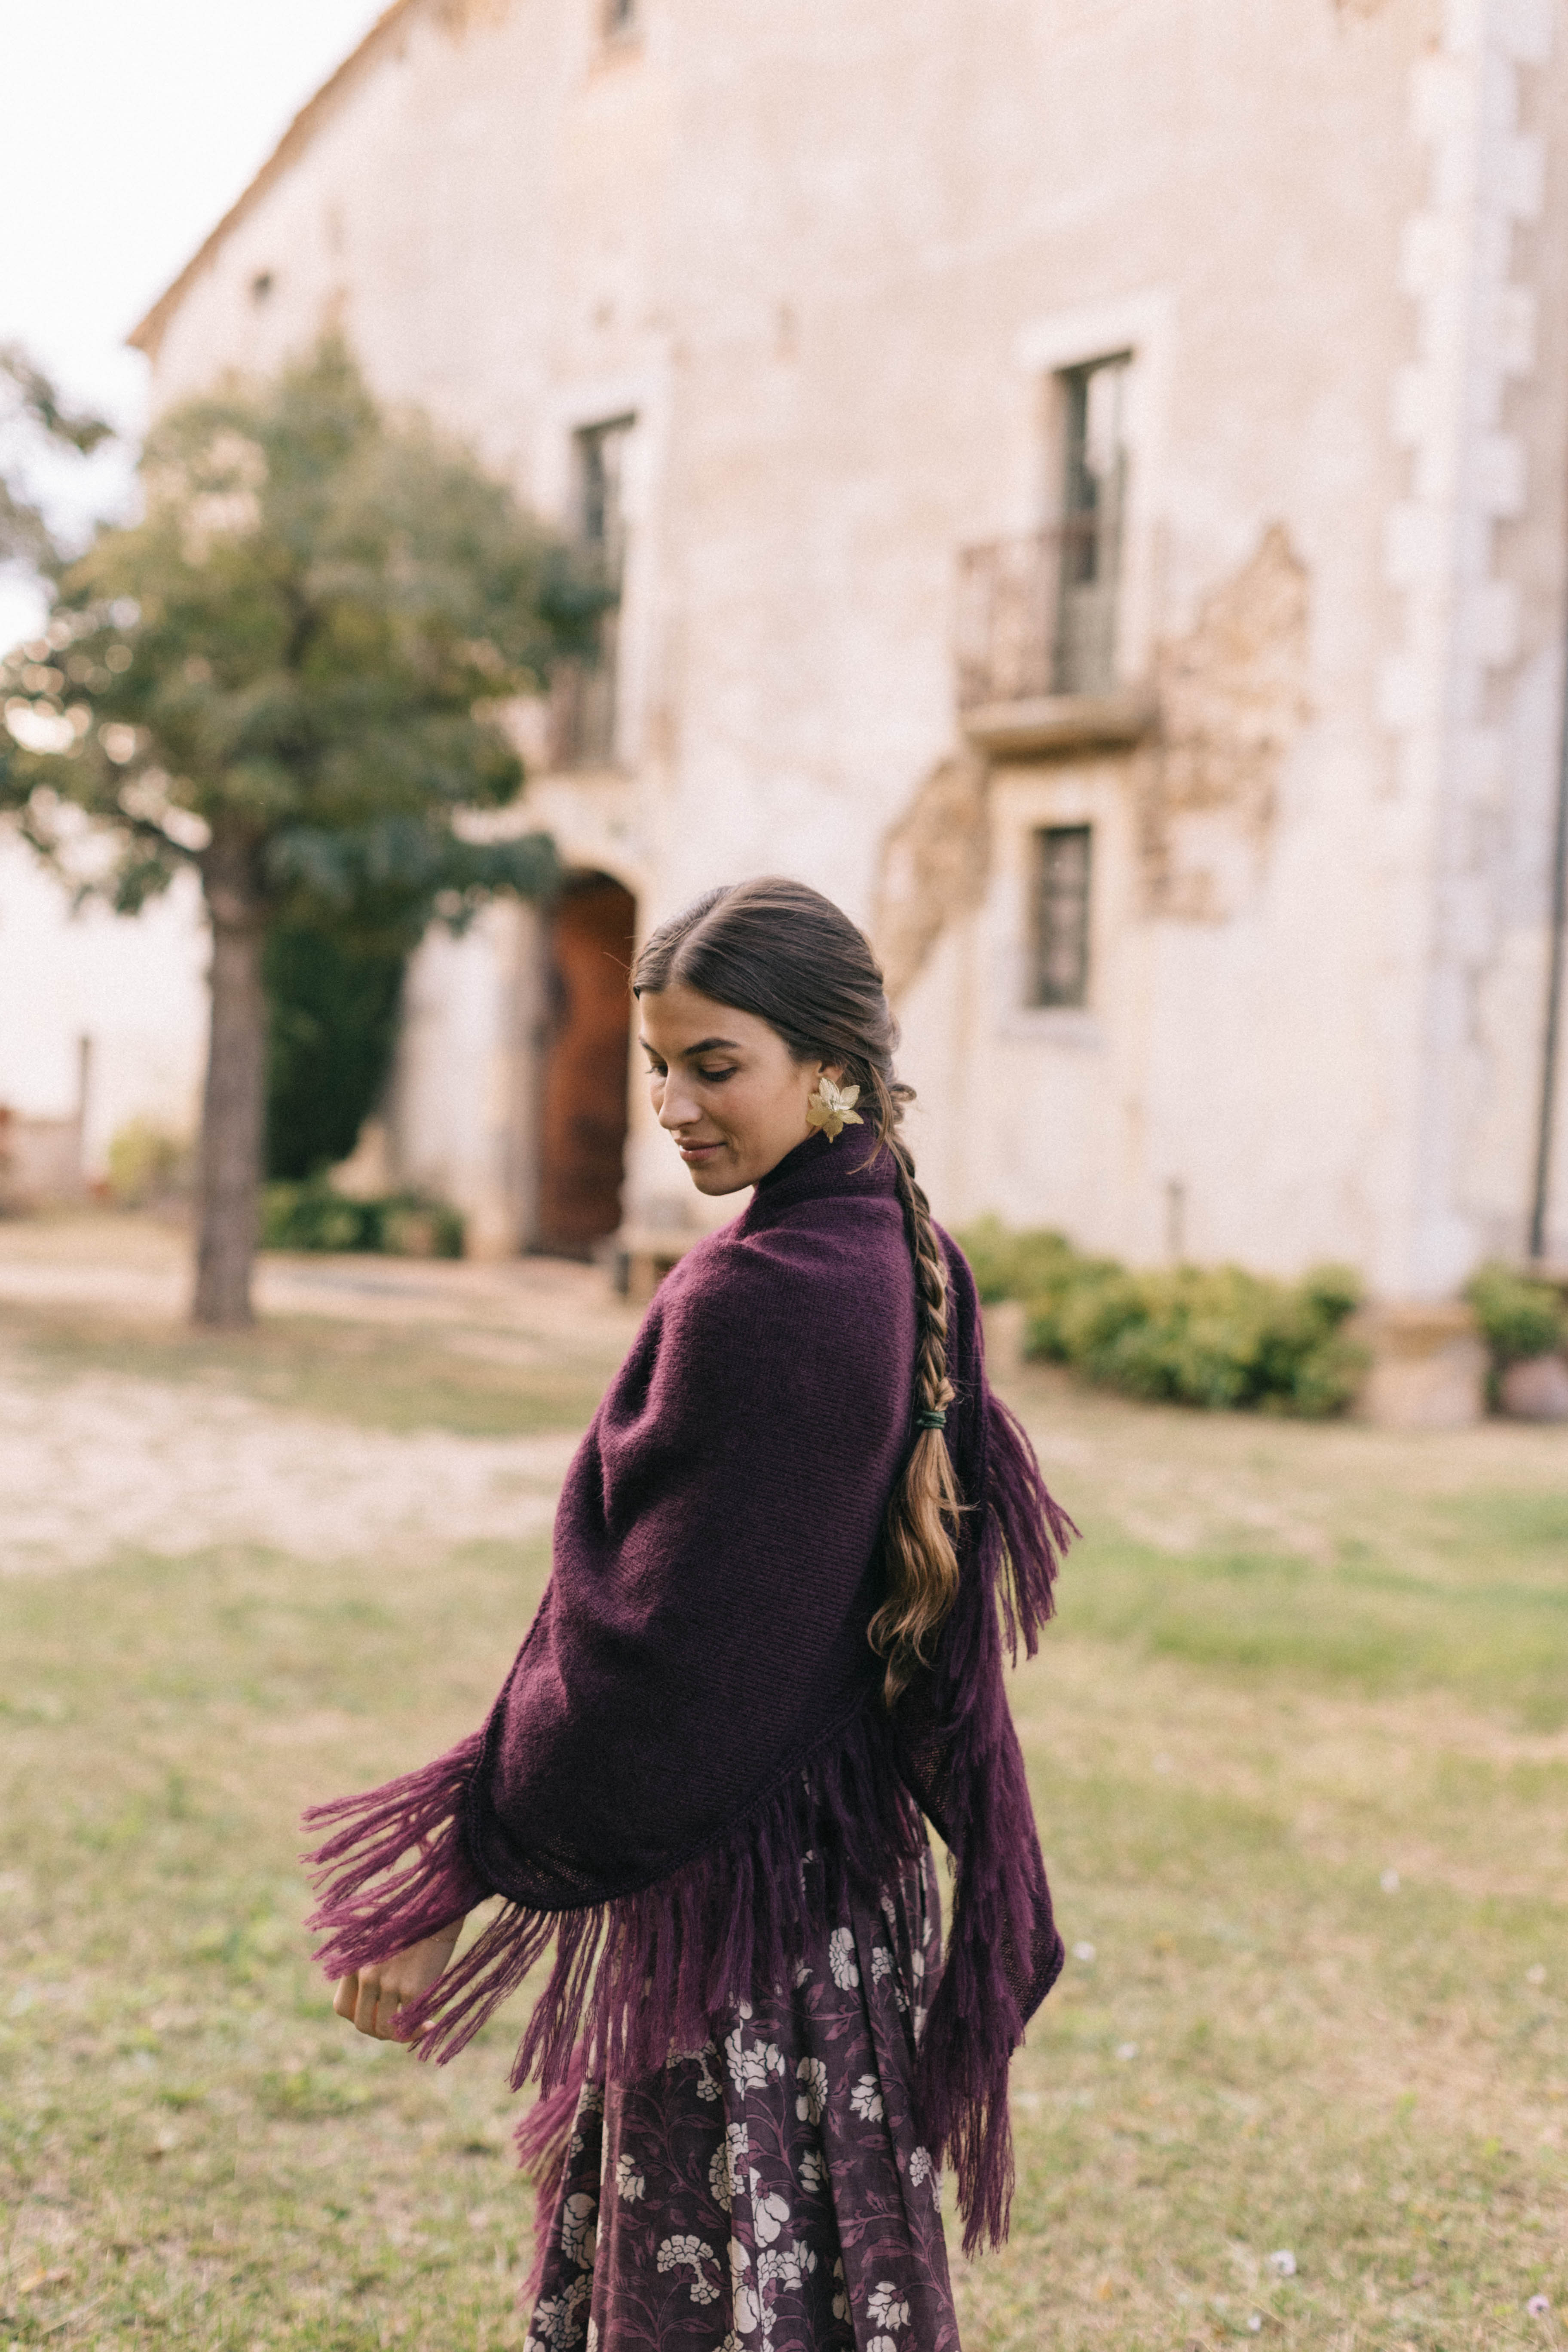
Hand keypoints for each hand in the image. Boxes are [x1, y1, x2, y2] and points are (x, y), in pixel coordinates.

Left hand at [332, 1919, 463, 2040]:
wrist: (439, 1907)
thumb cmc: (413, 1922)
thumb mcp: (379, 1941)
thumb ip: (370, 1967)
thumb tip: (378, 2006)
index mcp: (354, 1962)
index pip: (342, 2008)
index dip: (359, 2017)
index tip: (377, 2015)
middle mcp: (365, 1974)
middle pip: (362, 2023)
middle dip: (381, 2031)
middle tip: (400, 2029)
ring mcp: (387, 1983)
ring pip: (384, 2029)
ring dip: (400, 2036)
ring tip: (417, 2028)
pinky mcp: (411, 1989)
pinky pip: (410, 2023)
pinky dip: (419, 2030)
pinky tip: (430, 2024)